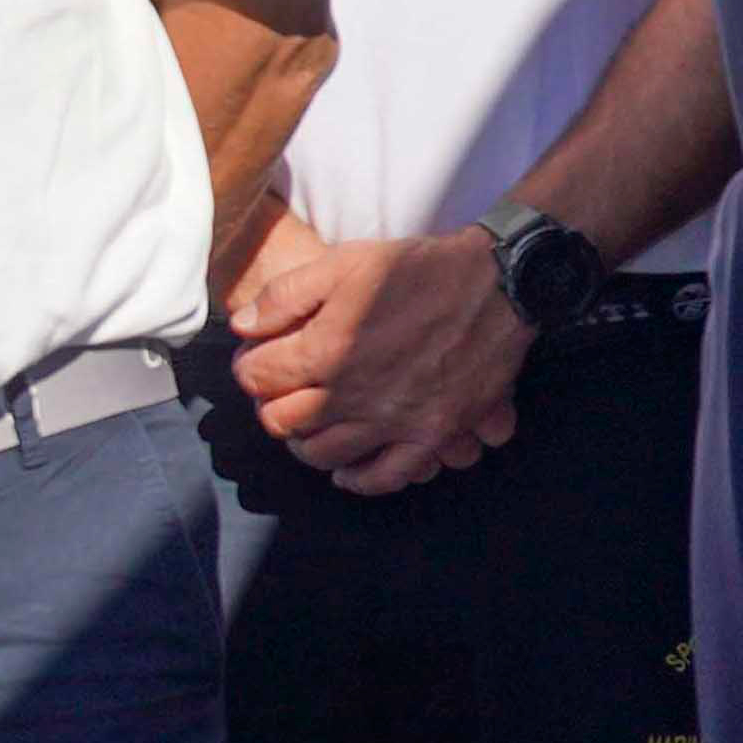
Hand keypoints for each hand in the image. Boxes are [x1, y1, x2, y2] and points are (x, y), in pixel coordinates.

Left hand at [230, 218, 530, 494]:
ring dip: (306, 443)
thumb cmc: (420, 269)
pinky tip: (348, 471)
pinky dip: (360, 479)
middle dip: (272, 405)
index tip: (260, 358)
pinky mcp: (431, 433)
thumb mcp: (346, 262)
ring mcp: (393, 419)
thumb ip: (286, 294)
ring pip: (325, 453)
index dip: (250, 366)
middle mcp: (353, 392)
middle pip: (284, 422)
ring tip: (309, 426)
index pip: (257, 376)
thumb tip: (244, 326)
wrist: (498, 284)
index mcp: (326, 347)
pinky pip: (386, 475)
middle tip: (283, 392)